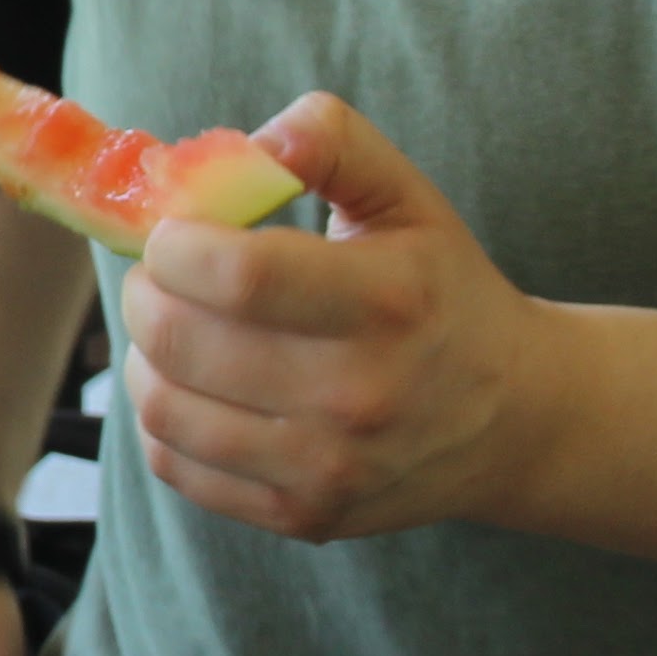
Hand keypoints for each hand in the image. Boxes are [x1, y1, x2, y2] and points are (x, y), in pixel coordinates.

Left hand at [118, 95, 560, 545]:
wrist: (514, 418)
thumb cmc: (442, 290)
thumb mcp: (408, 198)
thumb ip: (332, 141)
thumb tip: (255, 139)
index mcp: (386, 301)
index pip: (236, 275)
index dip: (172, 243)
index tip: (171, 231)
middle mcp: (359, 395)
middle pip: (180, 338)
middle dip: (145, 289)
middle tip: (162, 272)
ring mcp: (328, 467)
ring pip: (163, 406)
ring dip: (143, 353)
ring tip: (174, 324)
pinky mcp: (302, 516)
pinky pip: (176, 463)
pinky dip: (161, 417)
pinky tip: (192, 384)